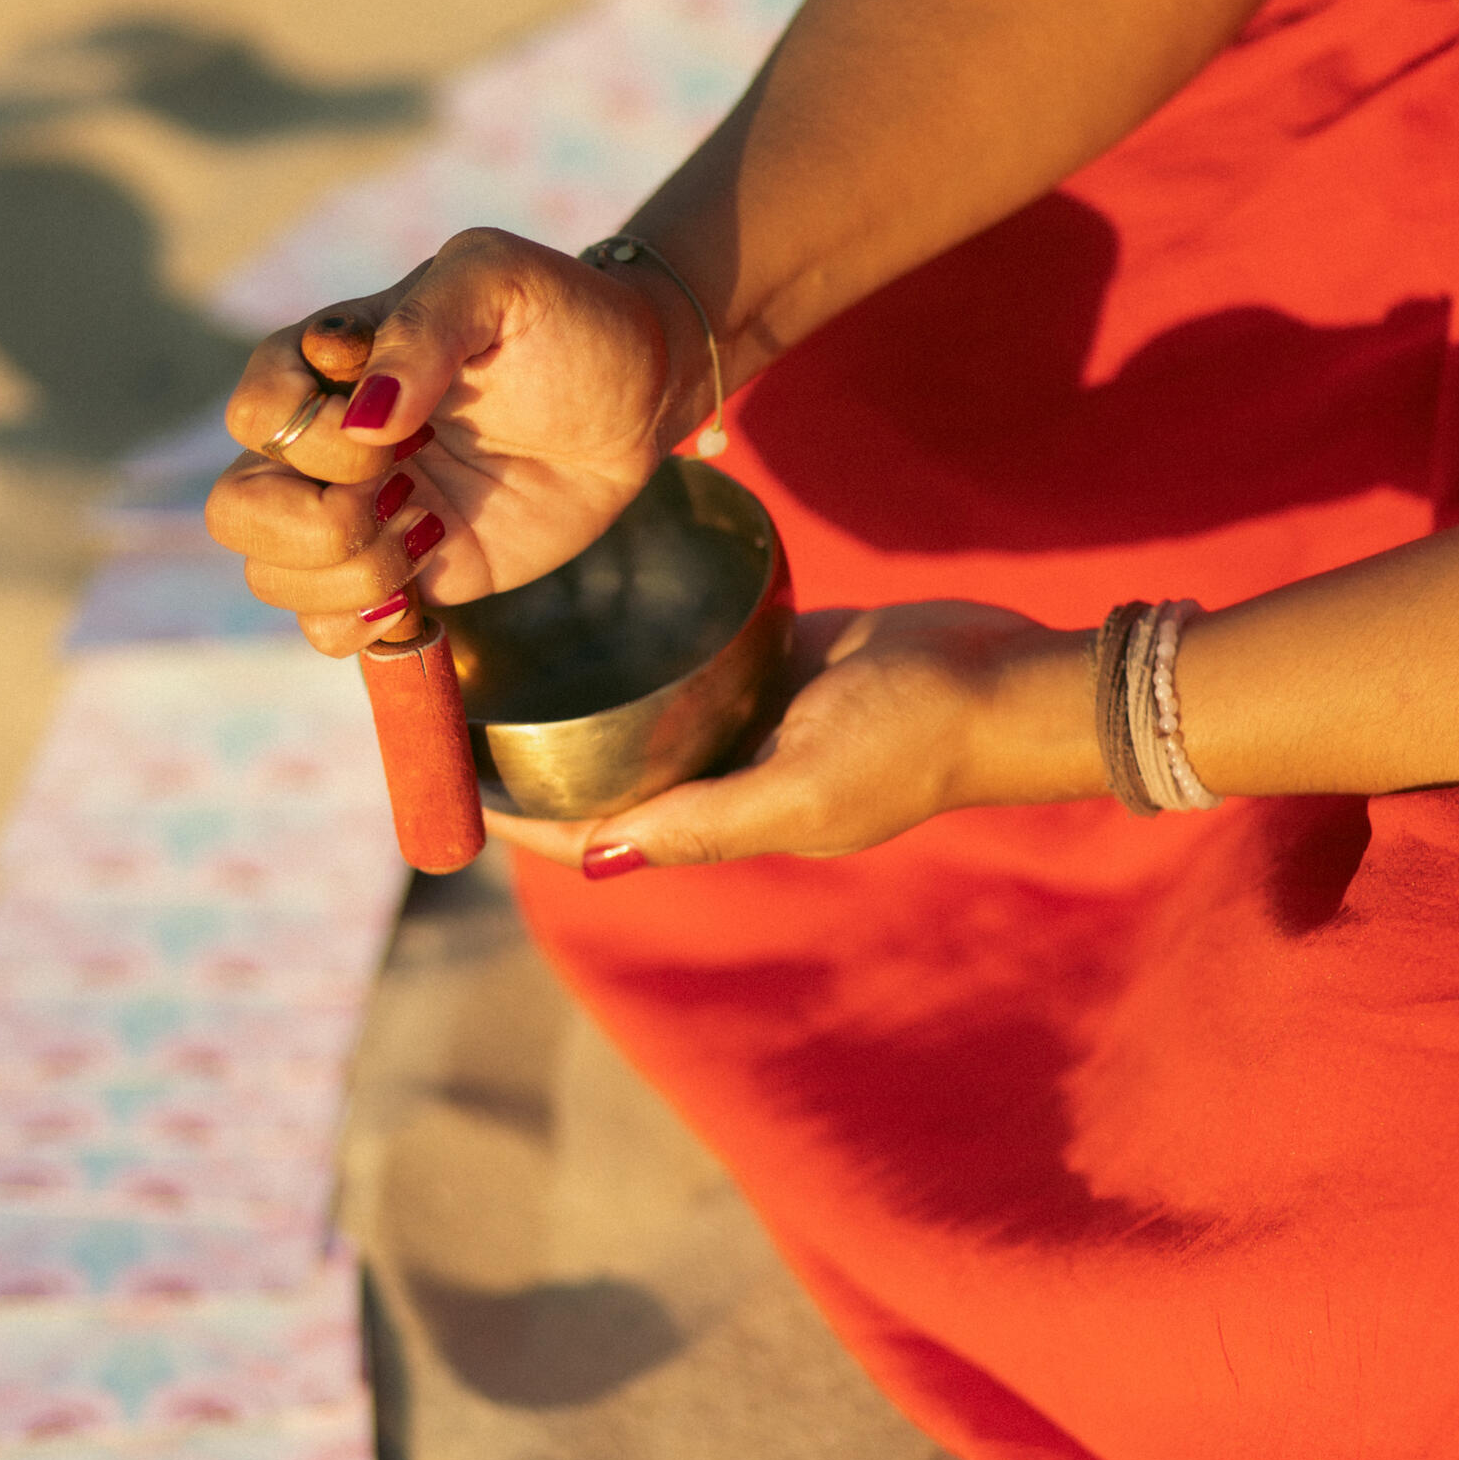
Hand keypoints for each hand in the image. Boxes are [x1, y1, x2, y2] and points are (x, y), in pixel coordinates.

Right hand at [204, 228, 705, 651]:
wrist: (636, 400)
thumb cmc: (564, 322)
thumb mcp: (496, 282)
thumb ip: (423, 328)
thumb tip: (366, 417)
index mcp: (323, 364)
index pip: (255, 416)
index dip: (317, 439)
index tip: (398, 425)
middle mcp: (322, 445)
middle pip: (236, 512)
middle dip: (315, 525)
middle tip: (404, 500)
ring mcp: (356, 517)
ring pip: (273, 580)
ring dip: (350, 577)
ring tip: (427, 535)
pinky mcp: (399, 576)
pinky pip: (328, 629)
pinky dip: (364, 629)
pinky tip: (423, 590)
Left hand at [490, 604, 1105, 872]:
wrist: (1007, 677)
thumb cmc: (914, 738)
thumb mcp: (805, 790)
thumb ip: (706, 825)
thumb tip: (594, 858)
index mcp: (723, 821)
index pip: (594, 831)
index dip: (521, 818)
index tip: (451, 789)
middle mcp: (724, 774)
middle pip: (604, 776)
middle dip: (530, 756)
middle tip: (455, 707)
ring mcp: (749, 716)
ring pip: (640, 715)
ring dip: (575, 698)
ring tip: (498, 654)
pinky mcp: (774, 659)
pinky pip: (691, 654)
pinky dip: (639, 640)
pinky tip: (586, 601)